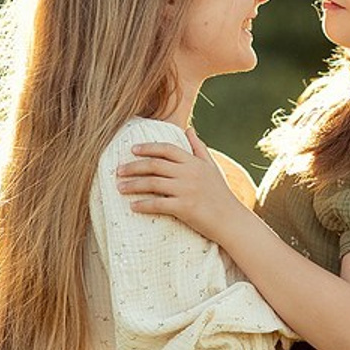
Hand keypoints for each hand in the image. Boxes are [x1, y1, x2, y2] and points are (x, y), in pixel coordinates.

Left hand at [116, 128, 245, 241]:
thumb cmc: (220, 194)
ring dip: (133, 185)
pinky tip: (133, 206)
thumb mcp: (211, 167)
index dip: (147, 148)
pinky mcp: (185, 208)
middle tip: (118, 170)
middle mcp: (189, 173)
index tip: (132, 149)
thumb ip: (198, 147)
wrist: (231, 220)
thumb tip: (189, 128)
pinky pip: (158, 204)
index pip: (166, 149)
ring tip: (119, 187)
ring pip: (153, 183)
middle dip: (133, 166)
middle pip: (154, 165)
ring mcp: (187, 190)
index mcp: (194, 162)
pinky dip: (143, 205)